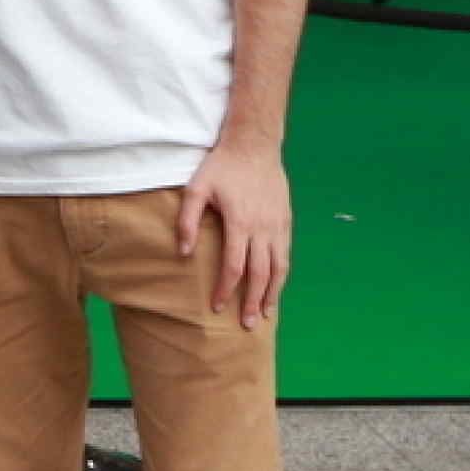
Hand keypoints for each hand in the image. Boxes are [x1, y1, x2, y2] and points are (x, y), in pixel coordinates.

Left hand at [175, 140, 293, 329]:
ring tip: (265, 315)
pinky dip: (281, 275)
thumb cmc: (221, 167)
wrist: (254, 145)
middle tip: (246, 325)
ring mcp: (277, 225)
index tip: (218, 308)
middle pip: (260, 274)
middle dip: (252, 302)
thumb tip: (183, 252)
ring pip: (278, 268)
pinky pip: (286, 255)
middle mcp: (263, 228)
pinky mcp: (285, 221)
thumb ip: (187, 220)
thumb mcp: (196, 188)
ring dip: (272, 294)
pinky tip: (276, 288)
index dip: (226, 290)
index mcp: (240, 223)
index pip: (233, 266)